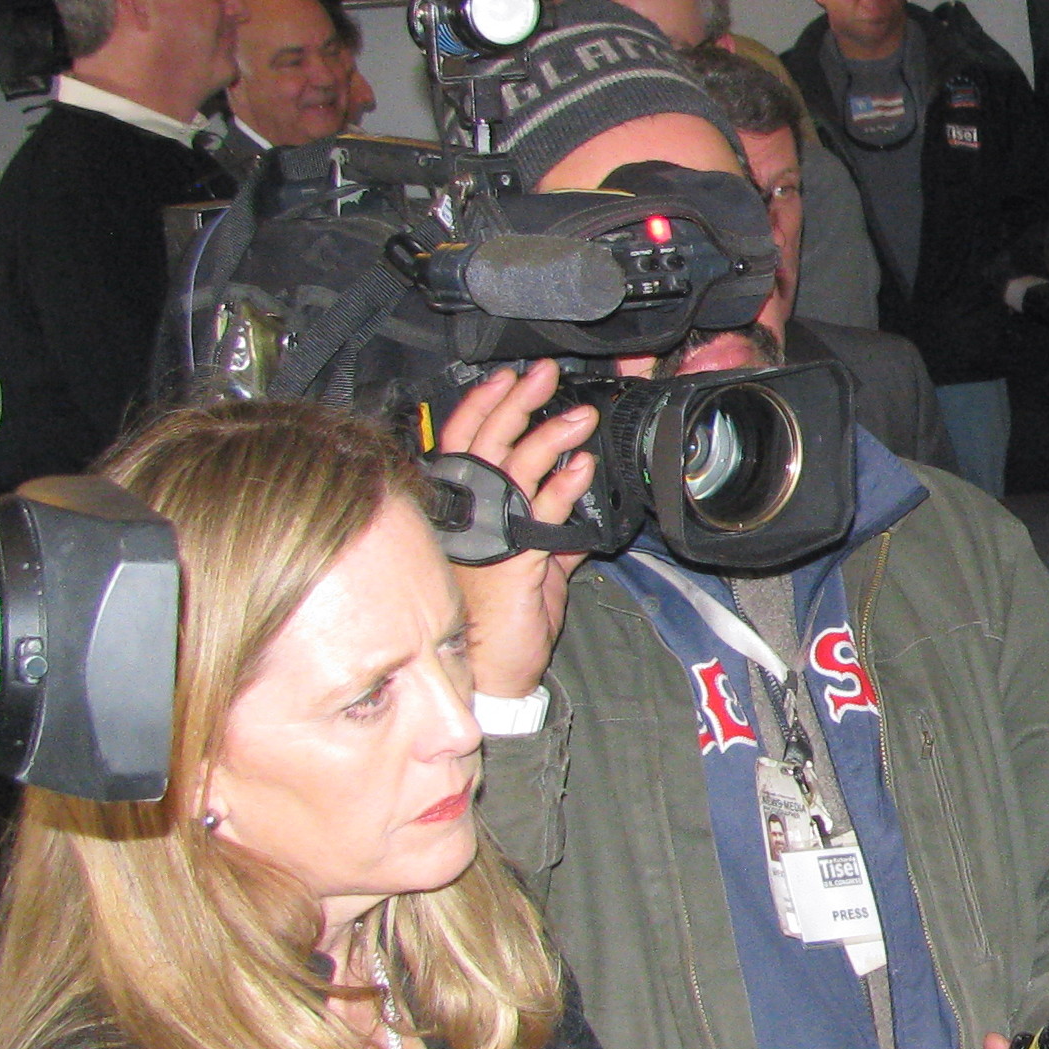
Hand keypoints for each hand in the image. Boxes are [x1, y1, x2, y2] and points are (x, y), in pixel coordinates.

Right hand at [440, 361, 597, 699]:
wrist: (493, 673)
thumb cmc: (500, 622)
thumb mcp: (528, 563)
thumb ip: (547, 527)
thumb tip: (573, 494)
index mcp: (464, 510)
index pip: (464, 442)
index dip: (484, 406)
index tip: (508, 379)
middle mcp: (468, 516)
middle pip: (484, 440)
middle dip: (516, 401)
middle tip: (543, 375)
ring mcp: (488, 535)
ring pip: (514, 467)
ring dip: (551, 435)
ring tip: (581, 416)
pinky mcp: (514, 559)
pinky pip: (541, 512)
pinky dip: (564, 486)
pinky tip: (584, 467)